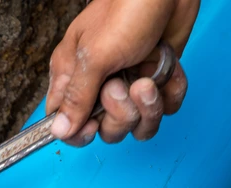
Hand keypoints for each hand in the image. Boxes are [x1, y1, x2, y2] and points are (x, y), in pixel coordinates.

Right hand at [46, 0, 199, 146]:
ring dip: (148, 109)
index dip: (79, 133)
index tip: (93, 124)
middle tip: (124, 86)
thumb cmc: (125, 12)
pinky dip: (171, 94)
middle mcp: (99, 86)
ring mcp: (129, 85)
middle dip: (120, 116)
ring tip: (150, 80)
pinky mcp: (156, 81)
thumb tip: (59, 132)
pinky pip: (164, 109)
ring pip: (136, 125)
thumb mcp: (95, 57)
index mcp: (72, 77)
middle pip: (105, 131)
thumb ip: (77, 98)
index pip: (65, 124)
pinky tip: (168, 71)